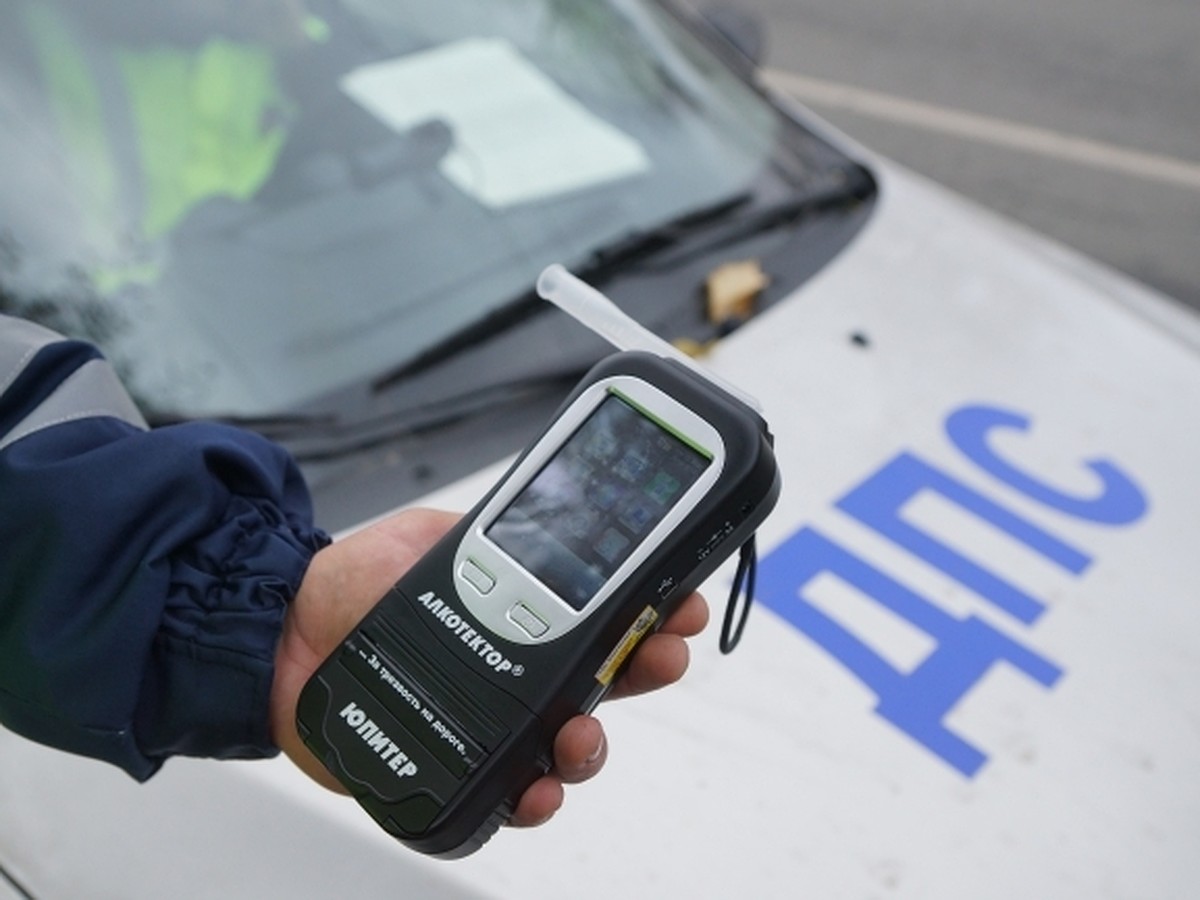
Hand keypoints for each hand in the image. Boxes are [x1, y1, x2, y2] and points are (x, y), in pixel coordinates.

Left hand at [269, 507, 708, 826]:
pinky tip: (535, 790)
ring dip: (590, 747)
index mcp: (521, 613)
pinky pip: (506, 795)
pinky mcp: (455, 770)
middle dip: (642, 674)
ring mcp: (489, 724)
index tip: (677, 604)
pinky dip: (531, 799)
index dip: (647, 615)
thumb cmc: (351, 586)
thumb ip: (483, 533)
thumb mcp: (428, 537)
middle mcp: (515, 672)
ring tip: (580, 736)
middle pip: (602, 686)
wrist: (278, 634)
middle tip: (657, 659)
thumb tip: (541, 514)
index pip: (602, 619)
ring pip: (565, 748)